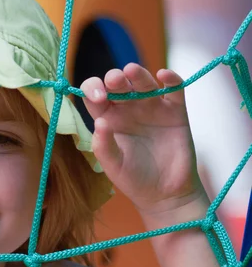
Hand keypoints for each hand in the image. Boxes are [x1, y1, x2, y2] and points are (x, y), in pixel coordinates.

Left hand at [80, 63, 206, 220]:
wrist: (165, 194)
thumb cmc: (134, 179)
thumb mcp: (113, 165)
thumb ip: (103, 145)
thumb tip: (99, 122)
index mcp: (108, 119)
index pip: (94, 96)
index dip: (92, 90)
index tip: (97, 97)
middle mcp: (127, 109)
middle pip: (118, 84)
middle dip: (114, 78)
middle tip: (114, 82)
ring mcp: (152, 108)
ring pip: (144, 82)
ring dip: (137, 74)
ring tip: (131, 71)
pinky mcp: (175, 112)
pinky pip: (174, 89)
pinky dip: (171, 78)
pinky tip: (164, 75)